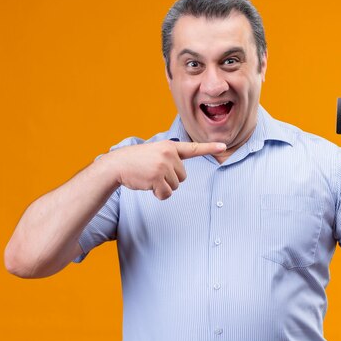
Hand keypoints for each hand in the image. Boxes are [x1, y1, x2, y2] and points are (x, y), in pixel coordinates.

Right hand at [108, 140, 225, 199]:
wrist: (116, 165)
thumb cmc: (136, 161)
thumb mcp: (154, 153)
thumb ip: (169, 158)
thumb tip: (179, 175)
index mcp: (169, 146)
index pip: (193, 148)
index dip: (210, 148)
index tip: (224, 146)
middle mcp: (169, 154)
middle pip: (183, 177)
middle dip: (170, 179)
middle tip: (153, 173)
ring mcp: (163, 165)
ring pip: (175, 186)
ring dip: (163, 187)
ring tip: (149, 177)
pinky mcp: (157, 177)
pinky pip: (166, 194)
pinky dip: (159, 194)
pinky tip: (148, 185)